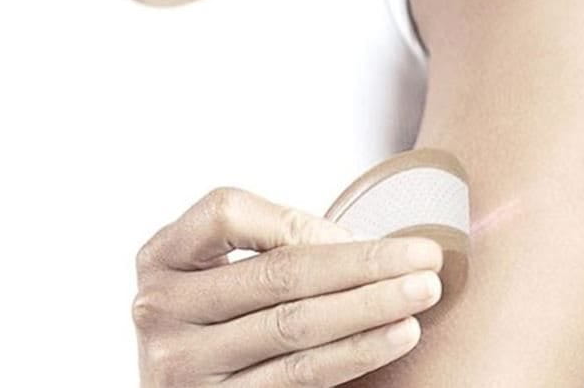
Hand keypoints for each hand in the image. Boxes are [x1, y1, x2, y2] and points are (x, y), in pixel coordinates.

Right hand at [133, 188, 443, 386]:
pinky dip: (355, 352)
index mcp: (160, 259)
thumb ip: (268, 253)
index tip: (354, 233)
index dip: (296, 219)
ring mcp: (181, 362)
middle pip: (273, 273)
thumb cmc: (219, 328)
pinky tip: (396, 335)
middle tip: (425, 256)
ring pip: (292, 325)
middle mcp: (158, 307)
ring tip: (421, 291)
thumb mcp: (219, 279)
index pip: (224, 212)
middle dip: (361, 262)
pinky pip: (298, 375)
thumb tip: (368, 245)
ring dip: (369, 305)